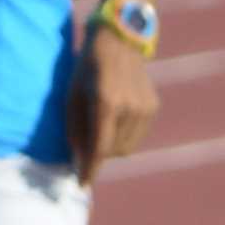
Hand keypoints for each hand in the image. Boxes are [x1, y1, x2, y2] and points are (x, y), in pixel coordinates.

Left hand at [79, 23, 158, 175]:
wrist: (120, 41)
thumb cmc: (86, 68)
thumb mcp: (71, 95)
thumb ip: (74, 128)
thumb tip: (78, 158)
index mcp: (106, 103)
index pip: (100, 147)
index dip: (90, 169)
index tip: (82, 183)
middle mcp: (129, 107)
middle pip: (113, 151)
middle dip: (98, 154)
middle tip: (85, 145)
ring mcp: (145, 107)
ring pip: (127, 147)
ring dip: (111, 146)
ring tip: (100, 127)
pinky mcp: (153, 107)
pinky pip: (136, 135)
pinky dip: (123, 136)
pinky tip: (115, 118)